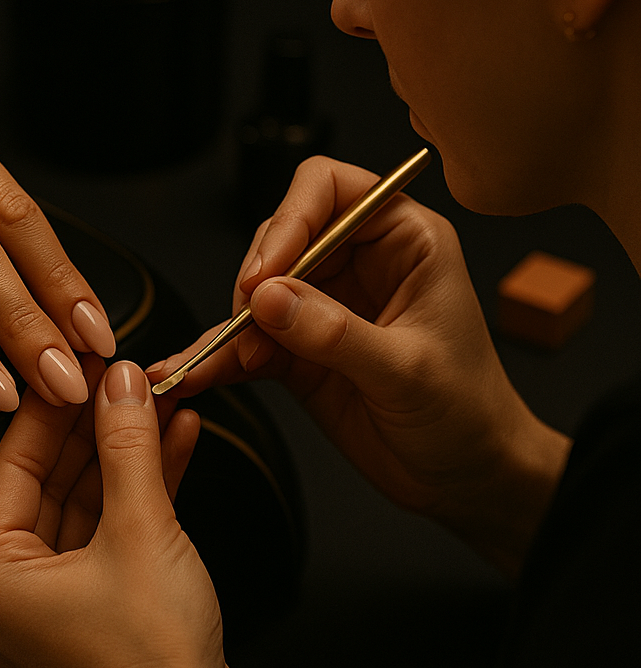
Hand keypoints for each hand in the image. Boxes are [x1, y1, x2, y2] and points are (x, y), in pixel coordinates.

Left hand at [0, 359, 262, 667]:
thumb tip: (122, 385)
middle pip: (52, 481)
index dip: (51, 409)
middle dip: (96, 427)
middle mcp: (11, 590)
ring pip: (87, 502)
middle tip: (124, 380)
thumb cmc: (151, 665)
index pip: (13, 466)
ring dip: (126, 454)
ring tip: (158, 402)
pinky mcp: (94, 603)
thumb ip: (128, 446)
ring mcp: (53, 599)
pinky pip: (109, 530)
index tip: (77, 368)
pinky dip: (140, 490)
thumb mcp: (140, 529)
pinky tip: (174, 445)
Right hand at [149, 156, 570, 575]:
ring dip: (233, 323)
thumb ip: (333, 332)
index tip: (265, 272)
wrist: (467, 478)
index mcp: (403, 241)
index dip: (291, 219)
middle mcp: (360, 263)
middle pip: (283, 235)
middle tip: (247, 322)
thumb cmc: (468, 414)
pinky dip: (223, 357)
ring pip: (258, 288)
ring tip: (225, 358)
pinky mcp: (300, 349)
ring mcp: (326, 306)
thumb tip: (266, 298)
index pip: (331, 189)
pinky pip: (250, 340)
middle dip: (256, 278)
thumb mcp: (407, 371)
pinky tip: (199, 373)